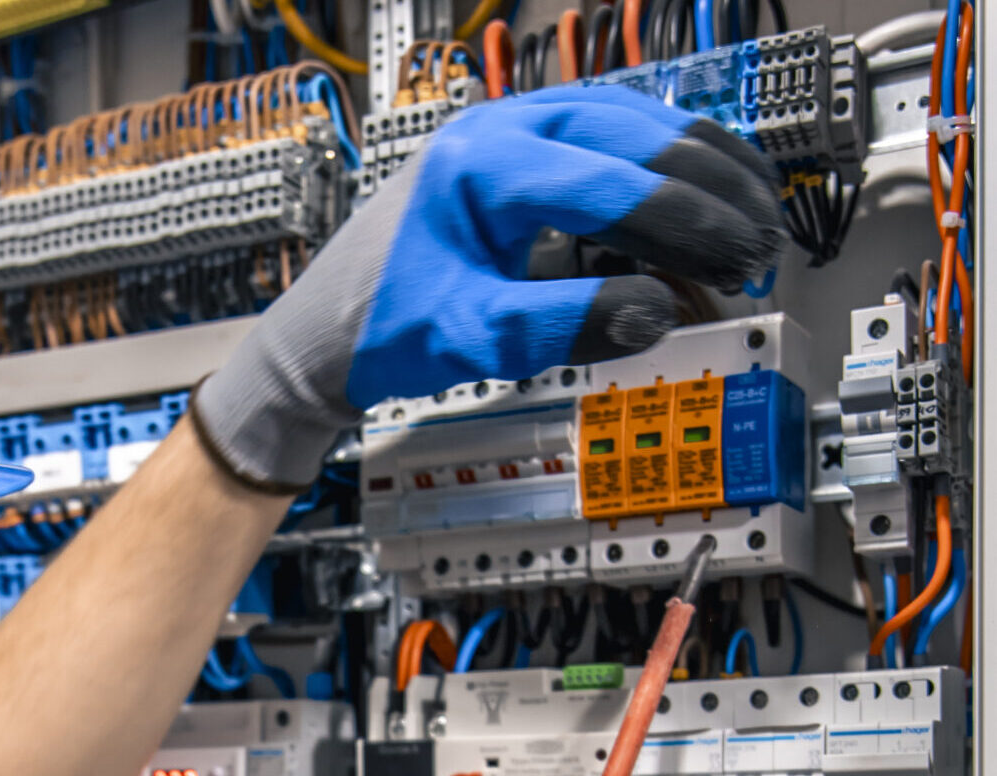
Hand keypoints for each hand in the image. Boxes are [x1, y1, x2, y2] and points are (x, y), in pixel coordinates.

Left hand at [193, 87, 783, 488]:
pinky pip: (611, 144)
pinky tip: (704, 201)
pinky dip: (664, 173)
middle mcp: (500, 130)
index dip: (687, 223)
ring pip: (633, 128)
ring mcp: (511, 134)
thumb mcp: (470, 338)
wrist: (322, 335)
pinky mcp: (520, 157)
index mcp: (482, 164)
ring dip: (699, 172)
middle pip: (635, 137)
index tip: (739, 260)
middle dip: (709, 192)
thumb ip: (562, 325)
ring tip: (754, 219)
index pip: (611, 182)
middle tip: (761, 247)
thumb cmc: (377, 331)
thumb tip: (655, 312)